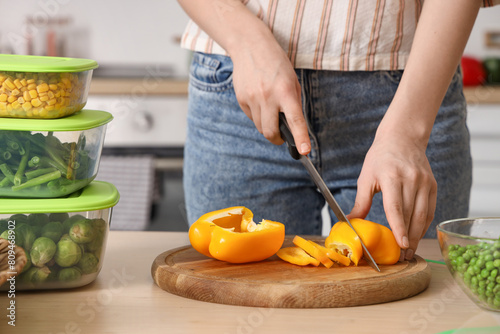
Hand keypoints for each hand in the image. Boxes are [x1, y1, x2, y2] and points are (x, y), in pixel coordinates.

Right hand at [230, 40, 310, 154]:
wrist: (250, 46)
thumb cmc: (276, 65)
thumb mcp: (292, 81)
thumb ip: (293, 103)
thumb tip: (292, 127)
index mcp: (286, 91)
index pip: (295, 120)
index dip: (301, 138)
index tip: (304, 151)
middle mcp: (268, 96)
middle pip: (271, 132)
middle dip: (277, 139)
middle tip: (282, 138)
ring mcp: (252, 98)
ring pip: (260, 127)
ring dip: (267, 126)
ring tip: (270, 110)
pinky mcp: (241, 99)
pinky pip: (251, 117)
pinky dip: (258, 115)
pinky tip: (259, 100)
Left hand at [348, 132, 436, 260]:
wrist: (402, 137)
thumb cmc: (380, 157)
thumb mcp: (366, 177)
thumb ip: (360, 202)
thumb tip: (350, 222)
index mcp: (392, 177)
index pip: (396, 208)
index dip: (399, 228)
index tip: (402, 245)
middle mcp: (411, 180)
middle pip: (411, 215)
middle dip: (408, 238)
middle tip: (403, 257)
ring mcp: (425, 182)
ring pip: (423, 215)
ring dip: (417, 235)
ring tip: (410, 251)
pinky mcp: (432, 185)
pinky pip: (429, 210)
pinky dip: (424, 224)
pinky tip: (417, 235)